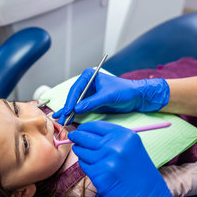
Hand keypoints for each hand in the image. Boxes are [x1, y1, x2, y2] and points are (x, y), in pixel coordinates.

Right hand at [53, 69, 169, 124]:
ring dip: (67, 112)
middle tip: (61, 118)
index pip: (76, 89)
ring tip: (60, 120)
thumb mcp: (108, 96)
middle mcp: (86, 84)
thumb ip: (92, 102)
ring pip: (74, 103)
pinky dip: (73, 114)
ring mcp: (87, 93)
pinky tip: (65, 118)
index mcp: (89, 76)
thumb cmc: (125, 91)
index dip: (71, 101)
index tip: (67, 110)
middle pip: (73, 97)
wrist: (136, 97)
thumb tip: (77, 109)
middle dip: (67, 108)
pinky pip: (79, 108)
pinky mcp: (90, 102)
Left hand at [68, 121, 196, 196]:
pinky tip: (95, 169)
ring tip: (87, 156)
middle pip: (84, 136)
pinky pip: (84, 165)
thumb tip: (88, 132)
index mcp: (126, 136)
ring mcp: (106, 160)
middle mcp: (115, 145)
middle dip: (77, 136)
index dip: (85, 127)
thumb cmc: (141, 176)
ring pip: (81, 151)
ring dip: (81, 152)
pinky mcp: (99, 175)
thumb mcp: (132, 149)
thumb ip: (113, 139)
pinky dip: (86, 166)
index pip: (96, 125)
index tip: (81, 129)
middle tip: (73, 137)